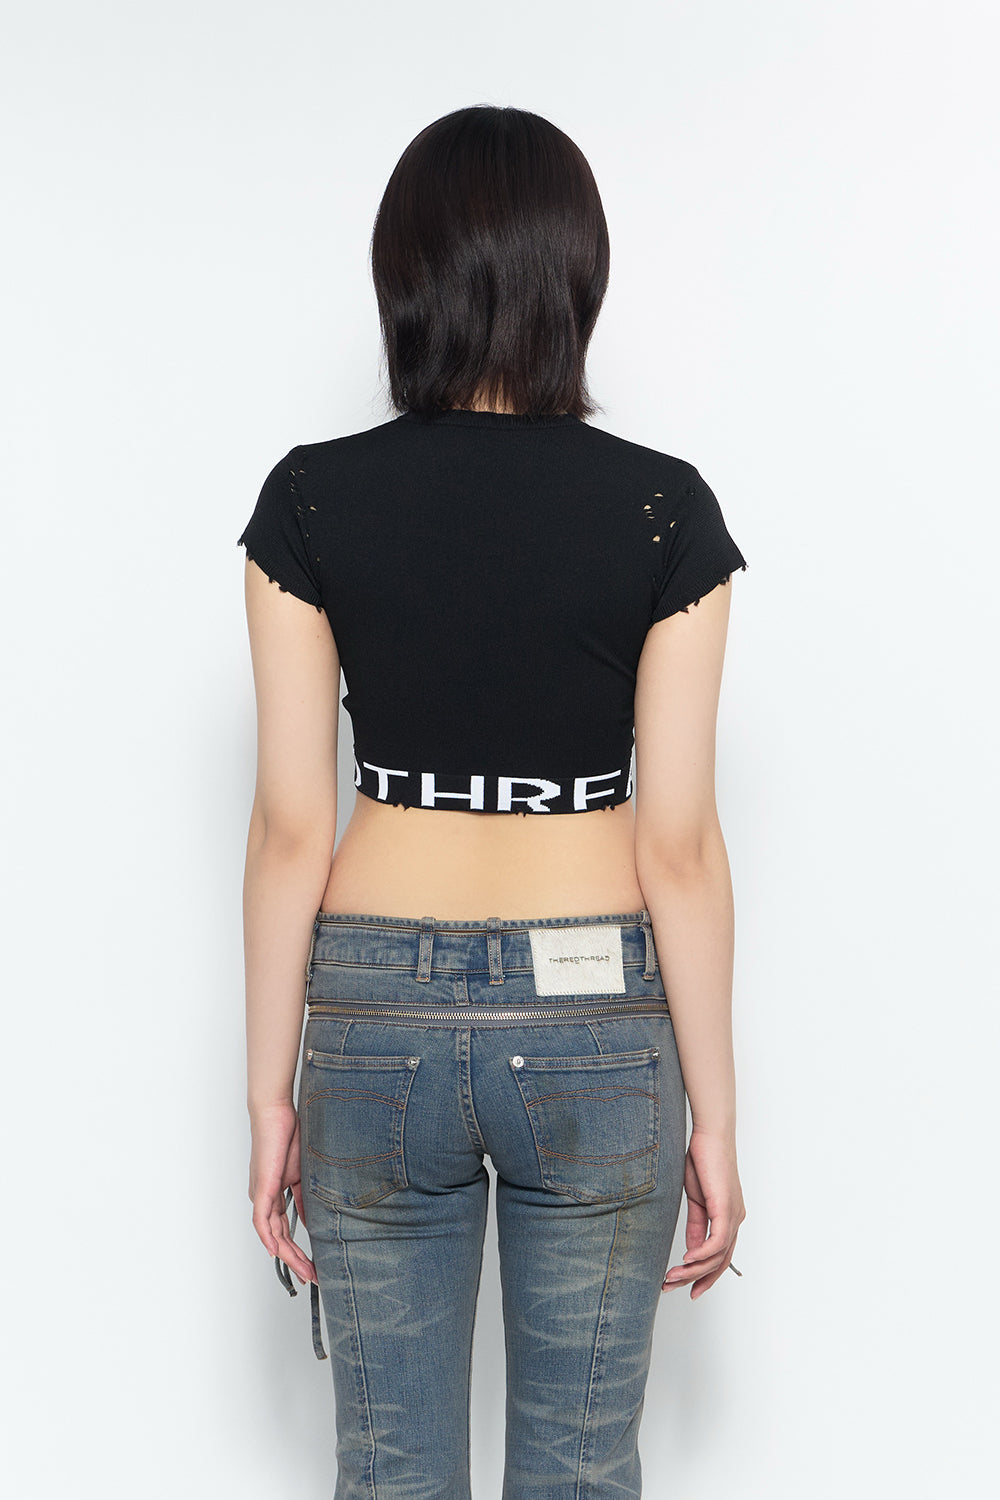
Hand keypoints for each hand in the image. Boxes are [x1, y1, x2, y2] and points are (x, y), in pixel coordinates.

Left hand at [248, 1099, 316, 1284]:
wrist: (275, 1113)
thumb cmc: (289, 1136)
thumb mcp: (302, 1173)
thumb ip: (306, 1198)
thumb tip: (312, 1220)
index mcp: (274, 1194)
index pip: (284, 1230)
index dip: (297, 1250)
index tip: (311, 1265)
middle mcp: (264, 1198)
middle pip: (278, 1238)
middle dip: (295, 1260)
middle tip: (312, 1277)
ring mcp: (261, 1195)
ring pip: (272, 1234)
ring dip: (287, 1255)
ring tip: (305, 1270)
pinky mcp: (261, 1188)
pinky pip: (262, 1220)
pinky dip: (268, 1238)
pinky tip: (276, 1252)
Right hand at [662, 1126, 745, 1299]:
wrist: (710, 1136)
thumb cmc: (703, 1161)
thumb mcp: (696, 1199)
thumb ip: (696, 1225)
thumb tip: (692, 1250)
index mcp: (729, 1217)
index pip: (720, 1257)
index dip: (705, 1276)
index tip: (687, 1288)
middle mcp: (736, 1220)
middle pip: (720, 1263)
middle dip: (696, 1280)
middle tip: (672, 1288)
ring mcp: (733, 1216)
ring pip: (717, 1257)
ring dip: (693, 1270)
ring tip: (672, 1276)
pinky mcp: (726, 1209)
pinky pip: (717, 1242)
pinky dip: (701, 1254)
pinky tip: (685, 1260)